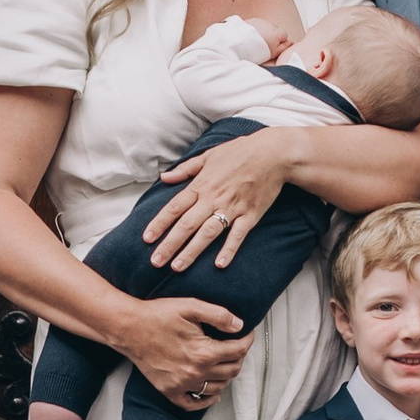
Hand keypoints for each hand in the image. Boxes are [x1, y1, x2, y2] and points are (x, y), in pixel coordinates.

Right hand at [122, 295, 249, 410]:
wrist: (129, 328)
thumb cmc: (158, 315)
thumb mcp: (191, 306)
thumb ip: (219, 315)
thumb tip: (240, 325)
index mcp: (204, 352)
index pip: (238, 351)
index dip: (247, 341)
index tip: (247, 334)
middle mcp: (195, 373)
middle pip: (232, 371)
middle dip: (239, 357)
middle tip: (236, 346)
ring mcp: (182, 385)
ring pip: (217, 388)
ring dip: (226, 376)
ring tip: (225, 363)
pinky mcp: (169, 391)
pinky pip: (194, 404)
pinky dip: (206, 401)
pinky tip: (212, 392)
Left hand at [142, 130, 298, 273]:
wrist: (273, 153)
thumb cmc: (240, 152)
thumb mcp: (209, 156)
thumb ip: (185, 169)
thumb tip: (164, 177)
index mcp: (201, 184)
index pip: (174, 207)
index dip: (159, 224)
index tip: (146, 239)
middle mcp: (213, 198)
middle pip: (187, 224)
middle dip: (170, 244)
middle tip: (156, 262)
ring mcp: (232, 208)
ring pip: (208, 233)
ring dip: (192, 251)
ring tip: (177, 267)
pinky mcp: (250, 215)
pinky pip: (237, 235)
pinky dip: (229, 249)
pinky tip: (220, 265)